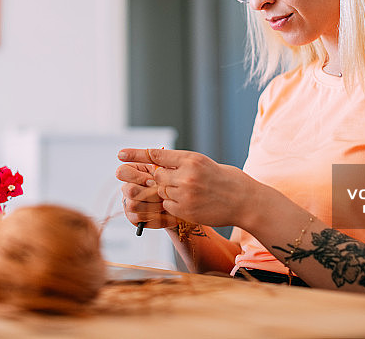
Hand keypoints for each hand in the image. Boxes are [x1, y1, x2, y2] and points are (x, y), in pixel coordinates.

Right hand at [115, 161, 178, 229]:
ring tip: (164, 202)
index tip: (151, 180)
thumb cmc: (173, 182)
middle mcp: (128, 187)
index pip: (122, 171)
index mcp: (133, 172)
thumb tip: (148, 175)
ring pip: (133, 205)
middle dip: (149, 192)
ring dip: (153, 204)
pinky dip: (154, 216)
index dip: (137, 176)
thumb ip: (157, 166)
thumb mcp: (167, 169)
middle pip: (129, 190)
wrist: (181, 201)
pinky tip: (163, 212)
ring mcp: (129, 203)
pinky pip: (138, 218)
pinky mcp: (133, 218)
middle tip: (162, 193)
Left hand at [117, 148, 259, 227]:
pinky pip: (168, 206)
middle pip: (156, 176)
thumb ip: (181, 162)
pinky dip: (173, 205)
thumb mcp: (203, 163)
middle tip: (169, 180)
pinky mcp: (185, 211)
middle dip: (159, 178)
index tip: (120, 154)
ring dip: (168, 192)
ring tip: (187, 192)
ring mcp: (185, 194)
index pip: (156, 155)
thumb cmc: (225, 179)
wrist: (244, 200)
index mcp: (191, 158)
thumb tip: (158, 161)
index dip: (136, 154)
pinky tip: (190, 202)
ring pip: (161, 192)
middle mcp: (186, 175)